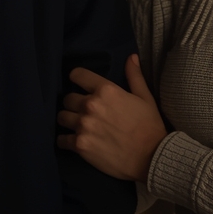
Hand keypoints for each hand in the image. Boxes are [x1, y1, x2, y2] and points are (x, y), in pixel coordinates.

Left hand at [56, 54, 167, 181]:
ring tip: (75, 125)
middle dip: (73, 103)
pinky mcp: (80, 145)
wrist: (151, 157)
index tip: (78, 84)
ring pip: (61, 117)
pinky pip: (61, 140)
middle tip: (81, 110)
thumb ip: (134, 75)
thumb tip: (131, 56)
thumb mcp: (145, 97)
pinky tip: (72, 141)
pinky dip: (65, 141)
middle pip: (67, 98)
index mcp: (105, 90)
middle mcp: (90, 105)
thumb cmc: (149, 125)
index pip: (77, 74)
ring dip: (67, 120)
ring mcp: (83, 125)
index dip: (76, 78)